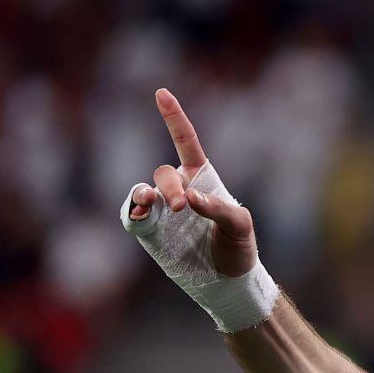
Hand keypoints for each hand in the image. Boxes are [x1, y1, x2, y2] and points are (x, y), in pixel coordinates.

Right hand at [124, 89, 258, 277]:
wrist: (228, 280)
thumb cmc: (238, 247)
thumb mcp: (240, 226)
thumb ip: (218, 208)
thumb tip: (190, 197)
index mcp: (201, 178)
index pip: (185, 142)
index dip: (174, 117)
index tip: (162, 93)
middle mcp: (178, 189)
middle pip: (164, 174)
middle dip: (171, 188)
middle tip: (183, 208)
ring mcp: (162, 210)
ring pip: (145, 191)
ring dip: (147, 195)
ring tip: (153, 204)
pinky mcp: (150, 231)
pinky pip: (133, 215)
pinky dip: (134, 211)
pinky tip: (141, 212)